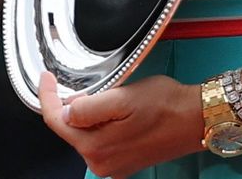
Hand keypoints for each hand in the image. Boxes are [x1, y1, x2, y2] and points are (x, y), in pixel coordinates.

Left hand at [39, 71, 202, 178]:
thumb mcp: (124, 98)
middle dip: (69, 104)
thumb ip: (90, 108)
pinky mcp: (125, 159)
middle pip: (70, 130)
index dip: (48, 97)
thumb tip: (66, 111)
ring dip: (87, 112)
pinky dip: (100, 121)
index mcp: (97, 148)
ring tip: (104, 92)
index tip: (46, 78)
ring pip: (85, 133)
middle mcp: (102, 163)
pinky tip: (114, 108)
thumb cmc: (165, 105)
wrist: (195, 119)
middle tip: (78, 81)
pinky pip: (101, 138)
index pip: (57, 122)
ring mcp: (114, 164)